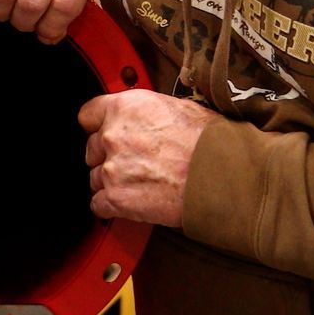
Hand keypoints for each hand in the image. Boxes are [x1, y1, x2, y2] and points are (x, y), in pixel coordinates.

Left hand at [80, 90, 217, 226]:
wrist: (225, 177)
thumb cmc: (210, 143)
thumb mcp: (176, 108)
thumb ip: (144, 113)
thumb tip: (138, 119)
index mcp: (126, 107)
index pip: (88, 115)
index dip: (98, 126)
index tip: (104, 133)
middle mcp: (113, 135)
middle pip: (92, 149)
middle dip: (110, 157)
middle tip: (137, 164)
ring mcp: (113, 168)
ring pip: (95, 178)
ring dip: (113, 183)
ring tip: (143, 185)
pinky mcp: (117, 198)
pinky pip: (98, 205)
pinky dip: (113, 207)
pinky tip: (135, 202)